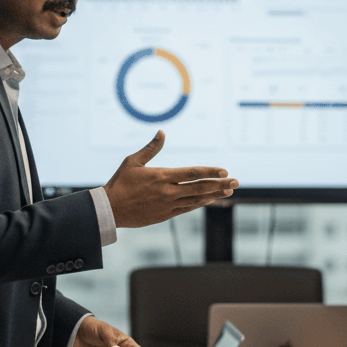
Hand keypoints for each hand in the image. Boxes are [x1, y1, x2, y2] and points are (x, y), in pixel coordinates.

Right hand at [104, 131, 237, 227]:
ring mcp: (168, 204)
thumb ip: (151, 148)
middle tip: (236, 182)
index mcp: (162, 176)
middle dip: (220, 184)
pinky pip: (187, 208)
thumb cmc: (120, 183)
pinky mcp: (165, 215)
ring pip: (197, 199)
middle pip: (200, 187)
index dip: (210, 172)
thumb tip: (162, 132)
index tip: (225, 171)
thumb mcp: (133, 161)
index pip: (192, 173)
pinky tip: (210, 199)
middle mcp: (168, 191)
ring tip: (228, 191)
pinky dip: (200, 203)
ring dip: (214, 195)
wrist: (110, 209)